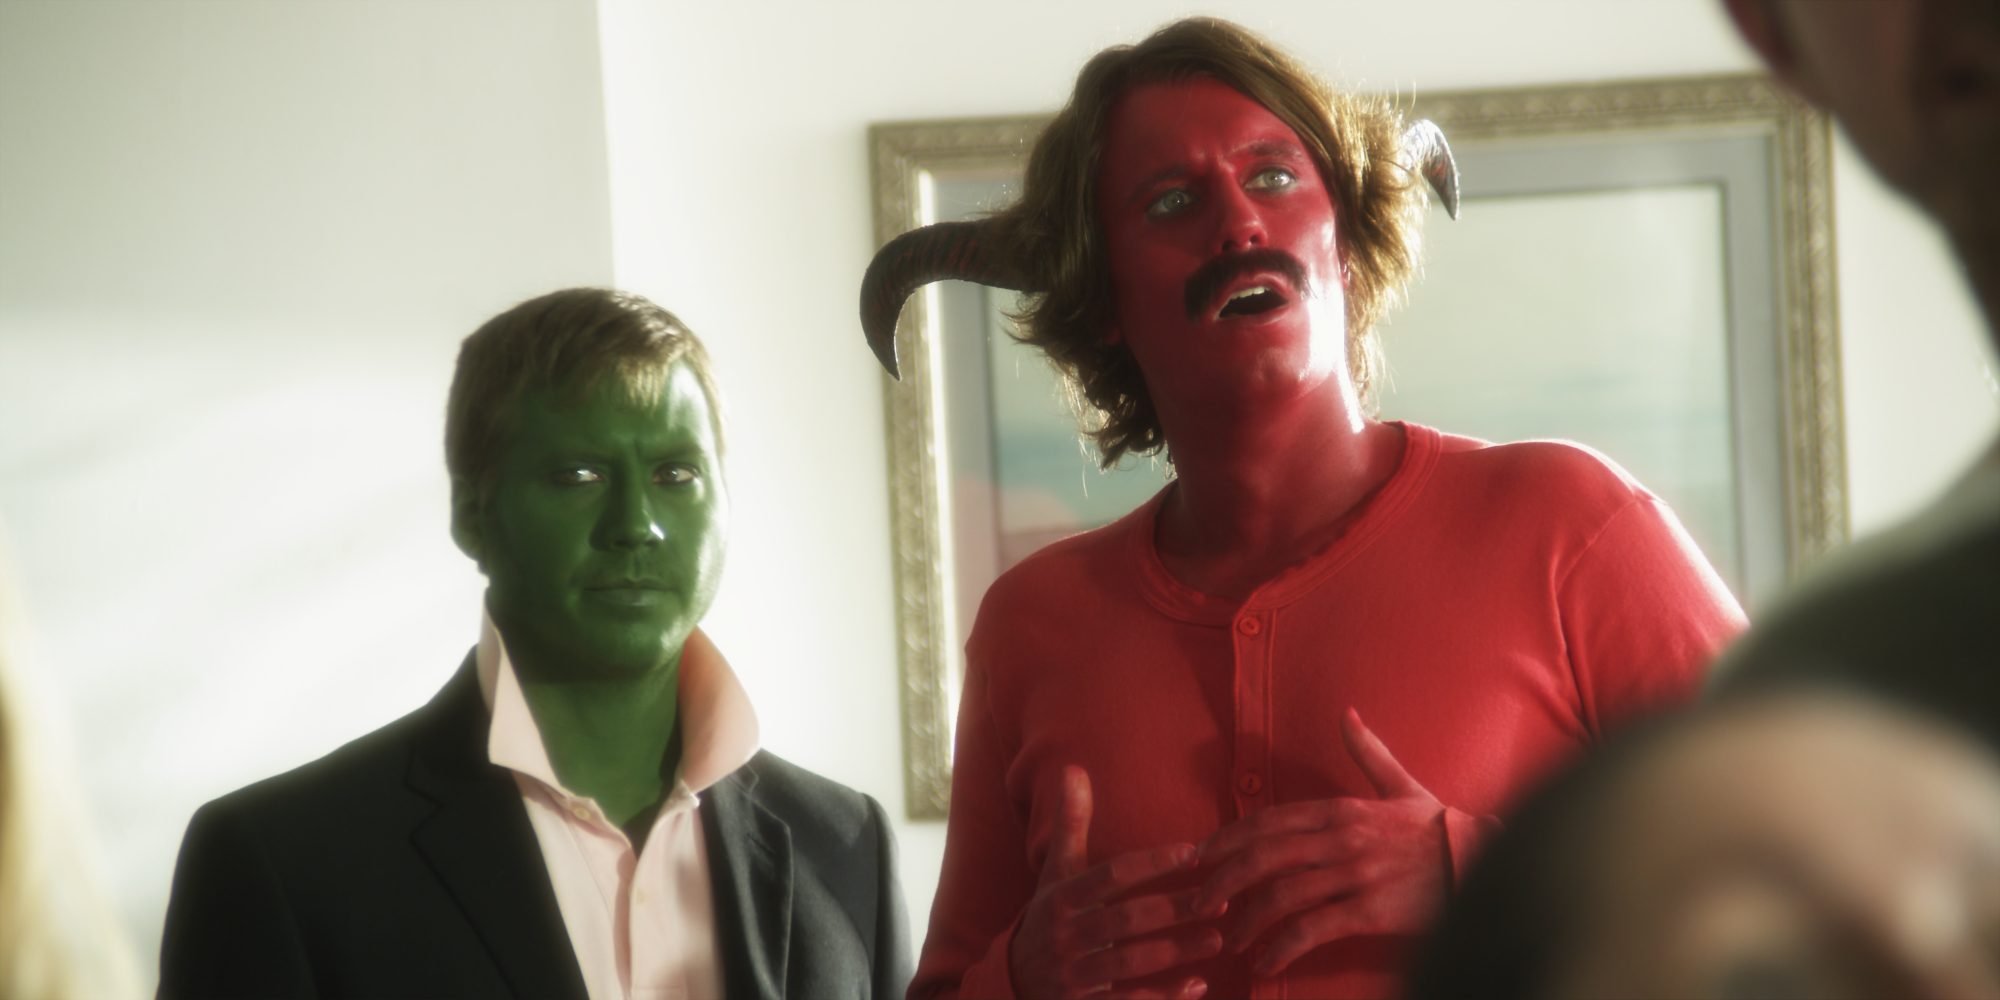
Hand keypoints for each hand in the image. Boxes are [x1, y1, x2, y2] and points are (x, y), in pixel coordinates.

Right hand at [1010, 766, 1223, 999]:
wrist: (1014, 980)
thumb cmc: (1051, 916)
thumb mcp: (1056, 872)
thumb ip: (1071, 823)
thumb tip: (1073, 767)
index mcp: (1061, 898)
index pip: (1110, 876)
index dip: (1151, 864)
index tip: (1193, 853)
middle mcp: (1064, 935)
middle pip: (1124, 920)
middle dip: (1172, 910)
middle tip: (1217, 901)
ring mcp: (1071, 975)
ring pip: (1129, 963)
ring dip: (1175, 952)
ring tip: (1216, 938)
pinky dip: (1164, 996)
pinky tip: (1199, 985)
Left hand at [1195, 708, 1448, 976]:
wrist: (1490, 864)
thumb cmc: (1441, 830)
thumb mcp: (1401, 785)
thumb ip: (1368, 752)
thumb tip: (1347, 714)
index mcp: (1340, 808)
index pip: (1267, 821)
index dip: (1226, 840)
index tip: (1199, 858)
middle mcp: (1340, 838)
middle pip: (1262, 857)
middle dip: (1221, 881)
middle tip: (1198, 903)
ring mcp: (1353, 874)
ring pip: (1279, 894)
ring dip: (1246, 920)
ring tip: (1230, 938)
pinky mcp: (1369, 910)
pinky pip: (1311, 929)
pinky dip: (1280, 946)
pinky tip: (1265, 961)